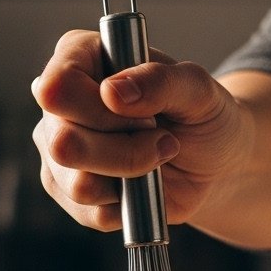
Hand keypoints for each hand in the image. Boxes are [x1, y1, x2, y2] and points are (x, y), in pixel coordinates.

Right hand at [32, 30, 252, 232]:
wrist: (214, 163)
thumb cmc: (202, 115)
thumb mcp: (198, 90)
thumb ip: (161, 80)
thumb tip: (111, 92)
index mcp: (79, 57)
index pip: (57, 88)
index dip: (98, 110)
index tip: (144, 114)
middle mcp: (58, 105)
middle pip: (64, 143)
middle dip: (126, 150)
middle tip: (162, 138)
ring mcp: (57, 152)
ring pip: (79, 185)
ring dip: (132, 176)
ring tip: (156, 157)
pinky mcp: (69, 194)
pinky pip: (91, 213)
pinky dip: (130, 203)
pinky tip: (144, 183)